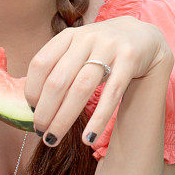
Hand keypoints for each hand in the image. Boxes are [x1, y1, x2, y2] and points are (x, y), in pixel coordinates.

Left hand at [24, 16, 172, 146]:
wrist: (143, 37)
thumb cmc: (102, 50)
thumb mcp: (79, 49)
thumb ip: (59, 68)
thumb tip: (34, 105)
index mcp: (69, 36)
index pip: (41, 63)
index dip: (32, 90)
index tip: (31, 110)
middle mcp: (86, 38)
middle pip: (58, 80)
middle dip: (45, 111)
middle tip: (41, 132)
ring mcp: (109, 47)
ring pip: (81, 88)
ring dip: (64, 118)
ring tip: (54, 139)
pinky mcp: (129, 59)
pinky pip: (112, 94)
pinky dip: (98, 119)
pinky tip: (87, 138)